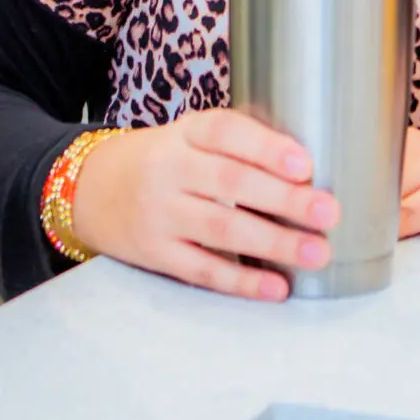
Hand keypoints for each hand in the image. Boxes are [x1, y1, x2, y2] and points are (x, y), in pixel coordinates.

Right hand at [68, 108, 339, 301]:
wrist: (90, 189)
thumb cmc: (164, 161)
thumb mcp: (190, 137)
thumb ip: (238, 145)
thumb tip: (311, 168)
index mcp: (185, 133)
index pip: (225, 133)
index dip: (265, 147)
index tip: (306, 164)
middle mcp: (169, 169)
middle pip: (230, 183)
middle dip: (284, 200)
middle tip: (329, 212)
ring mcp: (159, 214)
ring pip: (220, 230)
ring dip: (273, 243)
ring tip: (317, 252)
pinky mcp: (154, 253)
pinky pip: (202, 270)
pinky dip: (242, 281)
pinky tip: (277, 286)